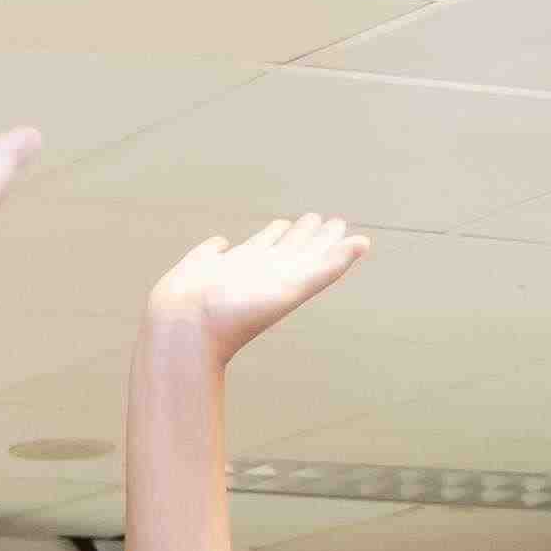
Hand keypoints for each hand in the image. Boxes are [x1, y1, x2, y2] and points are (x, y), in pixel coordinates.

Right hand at [144, 211, 370, 359]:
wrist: (185, 332)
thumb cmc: (238, 316)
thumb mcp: (294, 287)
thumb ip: (329, 266)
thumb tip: (365, 242)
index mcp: (283, 275)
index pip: (310, 251)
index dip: (327, 238)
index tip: (339, 223)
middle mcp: (259, 271)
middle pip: (288, 247)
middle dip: (304, 233)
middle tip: (317, 218)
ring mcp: (229, 269)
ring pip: (255, 247)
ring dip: (270, 235)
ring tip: (283, 224)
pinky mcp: (200, 266)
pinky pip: (214, 250)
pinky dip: (219, 245)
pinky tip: (223, 243)